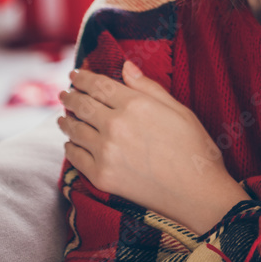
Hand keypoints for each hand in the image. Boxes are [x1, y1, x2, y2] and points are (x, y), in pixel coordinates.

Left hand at [57, 59, 249, 233]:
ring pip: (75, 130)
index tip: (75, 75)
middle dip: (70, 97)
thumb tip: (126, 66)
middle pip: (82, 105)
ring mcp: (106, 152)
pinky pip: (76, 157)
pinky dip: (70, 147)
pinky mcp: (102, 176)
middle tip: (64, 94)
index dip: (82, 78)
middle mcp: (115, 126)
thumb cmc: (194, 149)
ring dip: (66, 121)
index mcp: (134, 105)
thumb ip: (147, 87)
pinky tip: (70, 144)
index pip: (98, 85)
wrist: (197, 194)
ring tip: (63, 118)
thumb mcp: (178, 109)